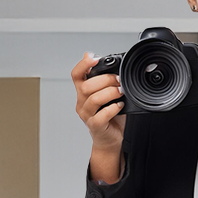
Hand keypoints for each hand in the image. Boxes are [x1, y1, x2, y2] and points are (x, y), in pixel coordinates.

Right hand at [71, 52, 125, 181]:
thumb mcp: (107, 94)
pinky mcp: (94, 125)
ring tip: (121, 92)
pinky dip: (113, 108)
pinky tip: (120, 105)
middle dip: (105, 80)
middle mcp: (81, 102)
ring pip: (93, 99)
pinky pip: (101, 115)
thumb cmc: (110, 116)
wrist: (111, 139)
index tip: (94, 58)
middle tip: (118, 80)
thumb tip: (103, 60)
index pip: (76, 74)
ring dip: (110, 93)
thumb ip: (104, 79)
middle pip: (86, 86)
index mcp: (83, 92)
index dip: (83, 64)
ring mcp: (86, 115)